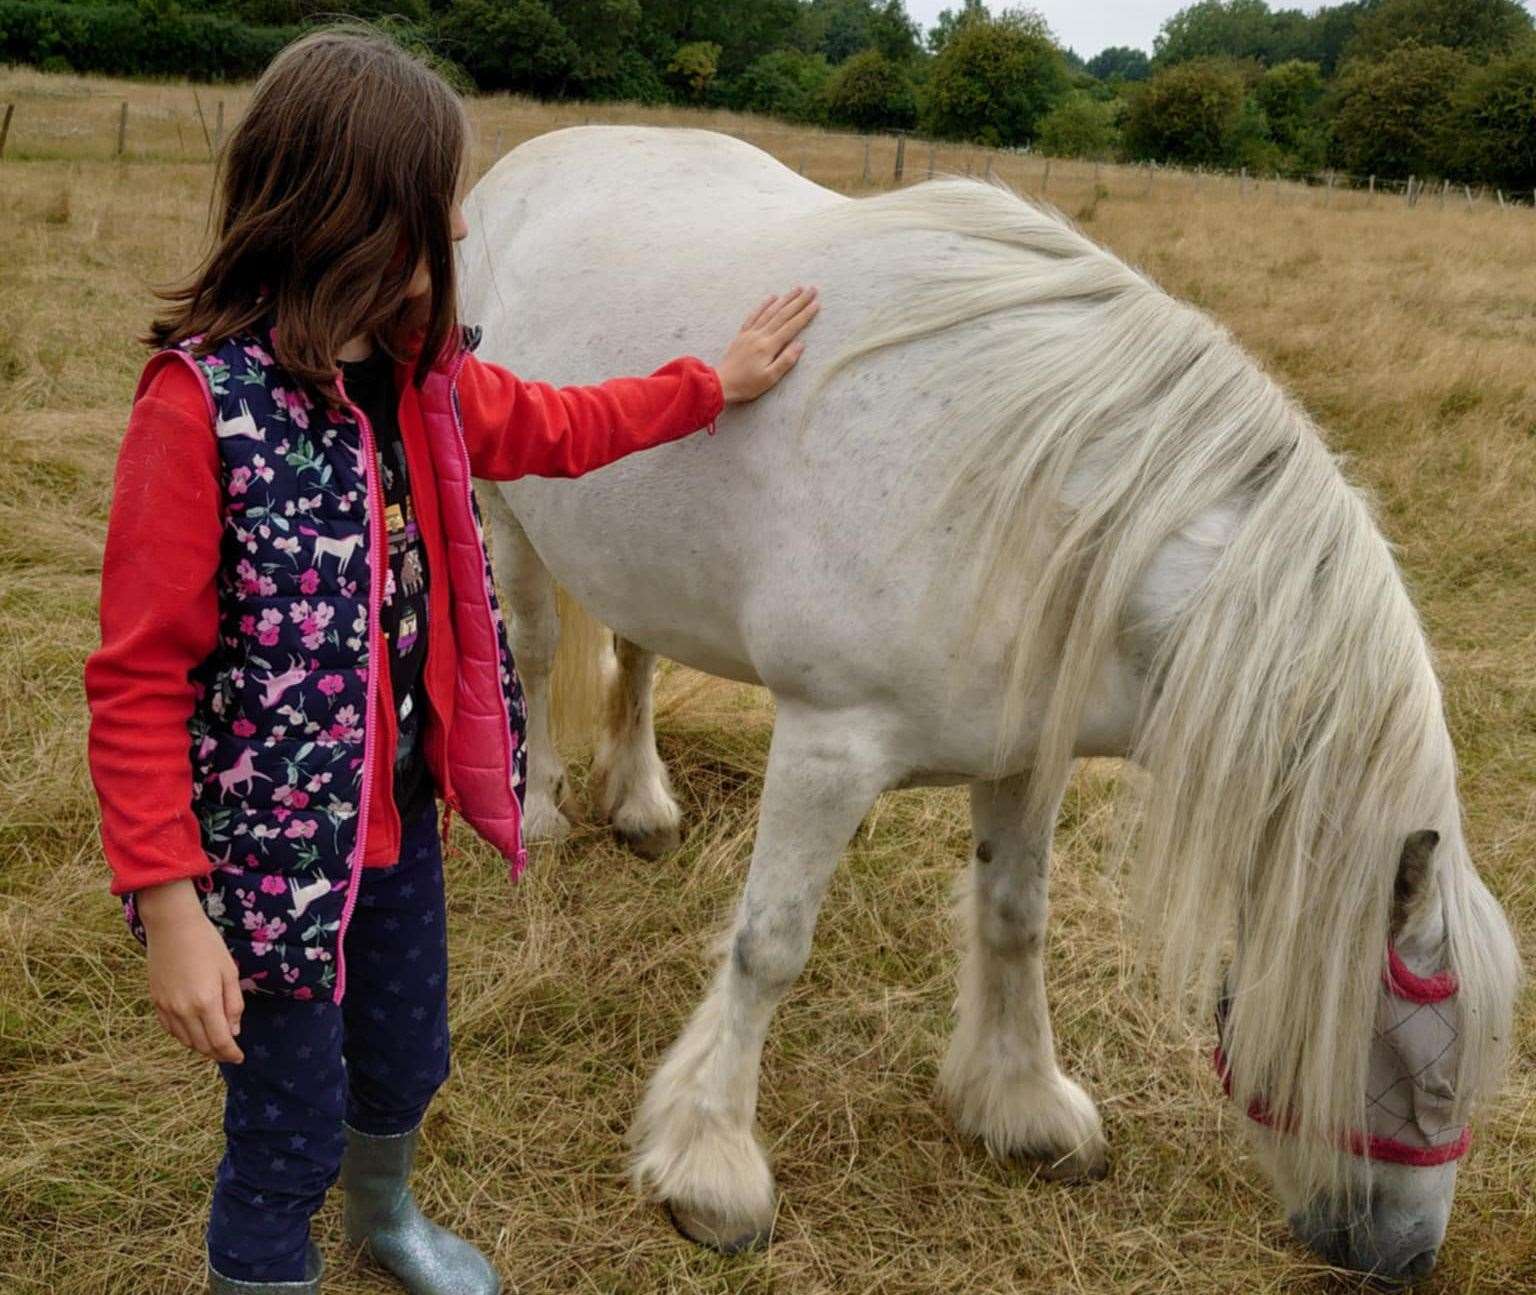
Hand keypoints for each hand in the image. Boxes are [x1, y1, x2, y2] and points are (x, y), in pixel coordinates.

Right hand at [137, 879, 244, 1063]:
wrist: (172, 926)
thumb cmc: (207, 944)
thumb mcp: (229, 972)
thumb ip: (233, 1004)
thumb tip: (233, 1031)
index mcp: (206, 1002)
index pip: (220, 1041)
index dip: (231, 1053)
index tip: (239, 1057)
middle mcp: (183, 1010)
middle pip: (201, 1045)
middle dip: (217, 1053)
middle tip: (229, 1053)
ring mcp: (166, 1007)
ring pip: (184, 1040)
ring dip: (200, 1046)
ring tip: (214, 1044)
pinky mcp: (155, 1001)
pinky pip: (170, 1029)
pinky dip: (183, 1036)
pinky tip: (193, 1032)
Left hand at [716, 285, 819, 403]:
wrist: (720, 383)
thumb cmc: (747, 384)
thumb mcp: (770, 378)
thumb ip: (786, 360)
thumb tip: (801, 344)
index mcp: (769, 346)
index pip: (792, 326)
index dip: (805, 314)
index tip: (816, 304)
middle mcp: (760, 335)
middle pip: (783, 314)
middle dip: (799, 301)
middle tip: (812, 290)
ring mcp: (750, 333)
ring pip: (770, 311)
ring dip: (785, 299)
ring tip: (797, 289)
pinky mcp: (742, 334)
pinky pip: (754, 315)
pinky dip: (764, 304)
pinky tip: (772, 297)